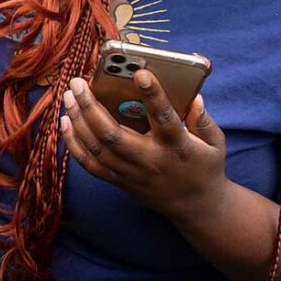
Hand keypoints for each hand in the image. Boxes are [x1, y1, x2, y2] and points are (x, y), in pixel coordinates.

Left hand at [59, 72, 228, 221]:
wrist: (196, 206)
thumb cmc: (204, 165)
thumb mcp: (215, 142)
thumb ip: (203, 119)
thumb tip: (192, 96)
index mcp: (177, 146)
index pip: (165, 119)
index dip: (153, 96)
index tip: (140, 73)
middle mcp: (150, 161)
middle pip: (113, 135)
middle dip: (91, 106)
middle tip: (77, 82)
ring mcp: (131, 173)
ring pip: (96, 148)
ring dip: (78, 120)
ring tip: (68, 96)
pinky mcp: (119, 182)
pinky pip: (90, 164)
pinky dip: (74, 143)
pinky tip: (65, 121)